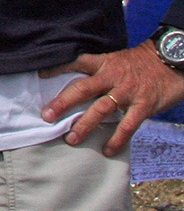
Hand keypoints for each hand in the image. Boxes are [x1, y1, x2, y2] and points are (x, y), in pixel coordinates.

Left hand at [40, 41, 183, 155]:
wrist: (171, 61)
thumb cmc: (141, 64)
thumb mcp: (117, 61)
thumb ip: (99, 72)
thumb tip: (78, 86)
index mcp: (104, 63)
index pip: (76, 62)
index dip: (58, 68)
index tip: (40, 75)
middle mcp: (112, 77)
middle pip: (82, 89)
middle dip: (63, 103)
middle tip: (47, 115)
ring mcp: (127, 92)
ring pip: (101, 109)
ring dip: (84, 125)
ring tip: (70, 139)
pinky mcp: (143, 106)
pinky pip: (127, 125)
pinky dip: (117, 139)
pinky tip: (107, 150)